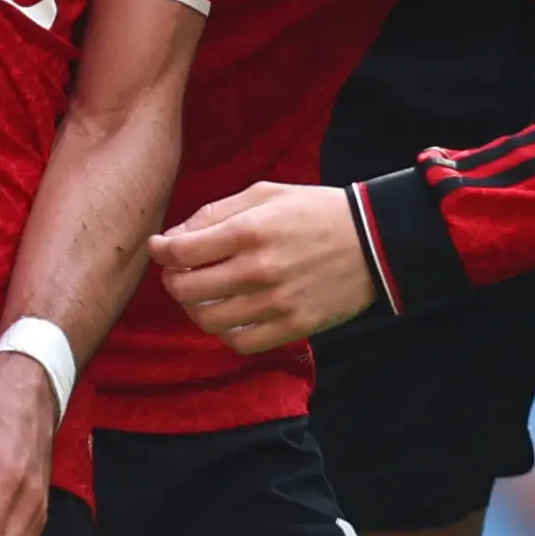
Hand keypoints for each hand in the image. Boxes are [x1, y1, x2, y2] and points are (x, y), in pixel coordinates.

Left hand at [150, 182, 376, 352]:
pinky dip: (226, 333)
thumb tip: (177, 235)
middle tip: (179, 274)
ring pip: (208, 320)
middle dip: (174, 281)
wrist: (374, 240)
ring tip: (202, 297)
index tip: (160, 248)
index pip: (182, 251)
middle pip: (187, 289)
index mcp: (249, 230)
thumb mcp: (267, 193)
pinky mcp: (293, 326)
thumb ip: (218, 211)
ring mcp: (275, 302)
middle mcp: (258, 269)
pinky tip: (230, 317)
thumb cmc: (316, 212)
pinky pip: (241, 342)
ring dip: (195, 309)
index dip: (162, 251)